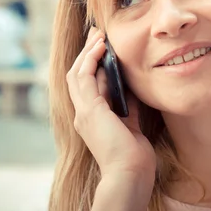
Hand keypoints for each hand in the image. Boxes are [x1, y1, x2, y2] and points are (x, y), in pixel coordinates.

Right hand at [67, 27, 155, 181]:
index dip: (93, 65)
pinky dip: (90, 59)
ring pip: (77, 73)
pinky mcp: (89, 110)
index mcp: (91, 119)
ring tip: (98, 35)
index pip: (87, 85)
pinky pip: (84, 76)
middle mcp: (82, 114)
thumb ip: (127, 106)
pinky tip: (100, 47)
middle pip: (77, 76)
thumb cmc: (134, 157)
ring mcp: (83, 112)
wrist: (130, 175)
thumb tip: (130, 88)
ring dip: (87, 52)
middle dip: (87, 53)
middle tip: (97, 34)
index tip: (103, 49)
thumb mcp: (131, 124)